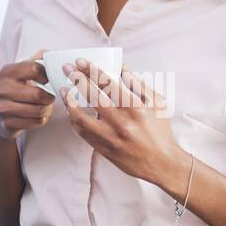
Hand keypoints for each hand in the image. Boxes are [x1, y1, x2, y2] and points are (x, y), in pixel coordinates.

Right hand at [0, 48, 55, 140]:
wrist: (1, 113)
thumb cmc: (19, 88)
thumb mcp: (24, 70)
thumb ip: (38, 59)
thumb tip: (51, 54)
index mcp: (7, 72)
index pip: (34, 68)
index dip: (46, 74)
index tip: (48, 80)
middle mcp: (1, 89)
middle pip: (38, 94)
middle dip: (49, 97)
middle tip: (51, 97)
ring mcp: (2, 107)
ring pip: (38, 110)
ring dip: (47, 109)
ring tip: (45, 106)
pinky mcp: (7, 123)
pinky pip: (35, 122)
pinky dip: (41, 119)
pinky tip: (38, 115)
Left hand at [60, 57, 188, 187]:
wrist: (161, 163)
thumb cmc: (160, 131)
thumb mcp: (157, 103)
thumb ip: (140, 85)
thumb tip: (123, 68)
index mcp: (135, 108)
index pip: (108, 84)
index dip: (92, 70)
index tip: (81, 62)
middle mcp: (121, 122)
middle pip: (93, 96)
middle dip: (77, 79)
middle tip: (67, 69)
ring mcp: (111, 137)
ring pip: (82, 117)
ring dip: (70, 102)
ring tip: (64, 90)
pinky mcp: (104, 150)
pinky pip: (83, 134)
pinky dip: (75, 122)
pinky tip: (71, 112)